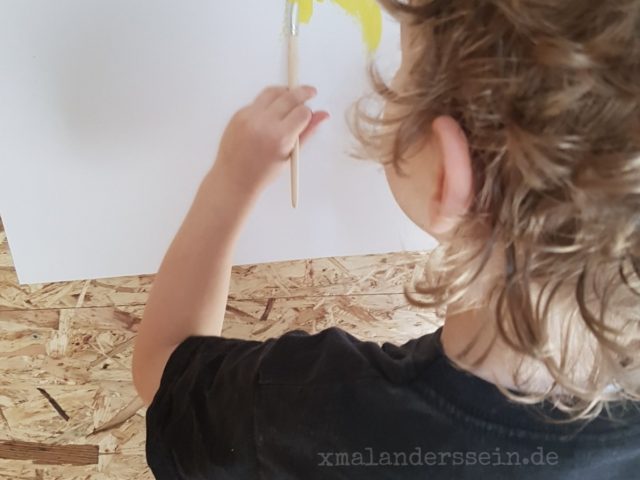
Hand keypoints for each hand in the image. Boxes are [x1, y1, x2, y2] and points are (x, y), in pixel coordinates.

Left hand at [212, 85, 328, 197]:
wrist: (233, 178)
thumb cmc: (261, 173)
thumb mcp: (290, 156)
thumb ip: (307, 132)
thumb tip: (322, 116)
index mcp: (279, 138)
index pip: (302, 112)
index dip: (309, 112)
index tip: (310, 113)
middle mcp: (263, 124)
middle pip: (289, 96)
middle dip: (303, 92)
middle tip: (310, 92)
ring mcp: (249, 117)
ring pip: (273, 92)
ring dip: (286, 91)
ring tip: (292, 97)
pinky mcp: (239, 114)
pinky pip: (258, 101)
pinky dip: (268, 102)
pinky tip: (272, 112)